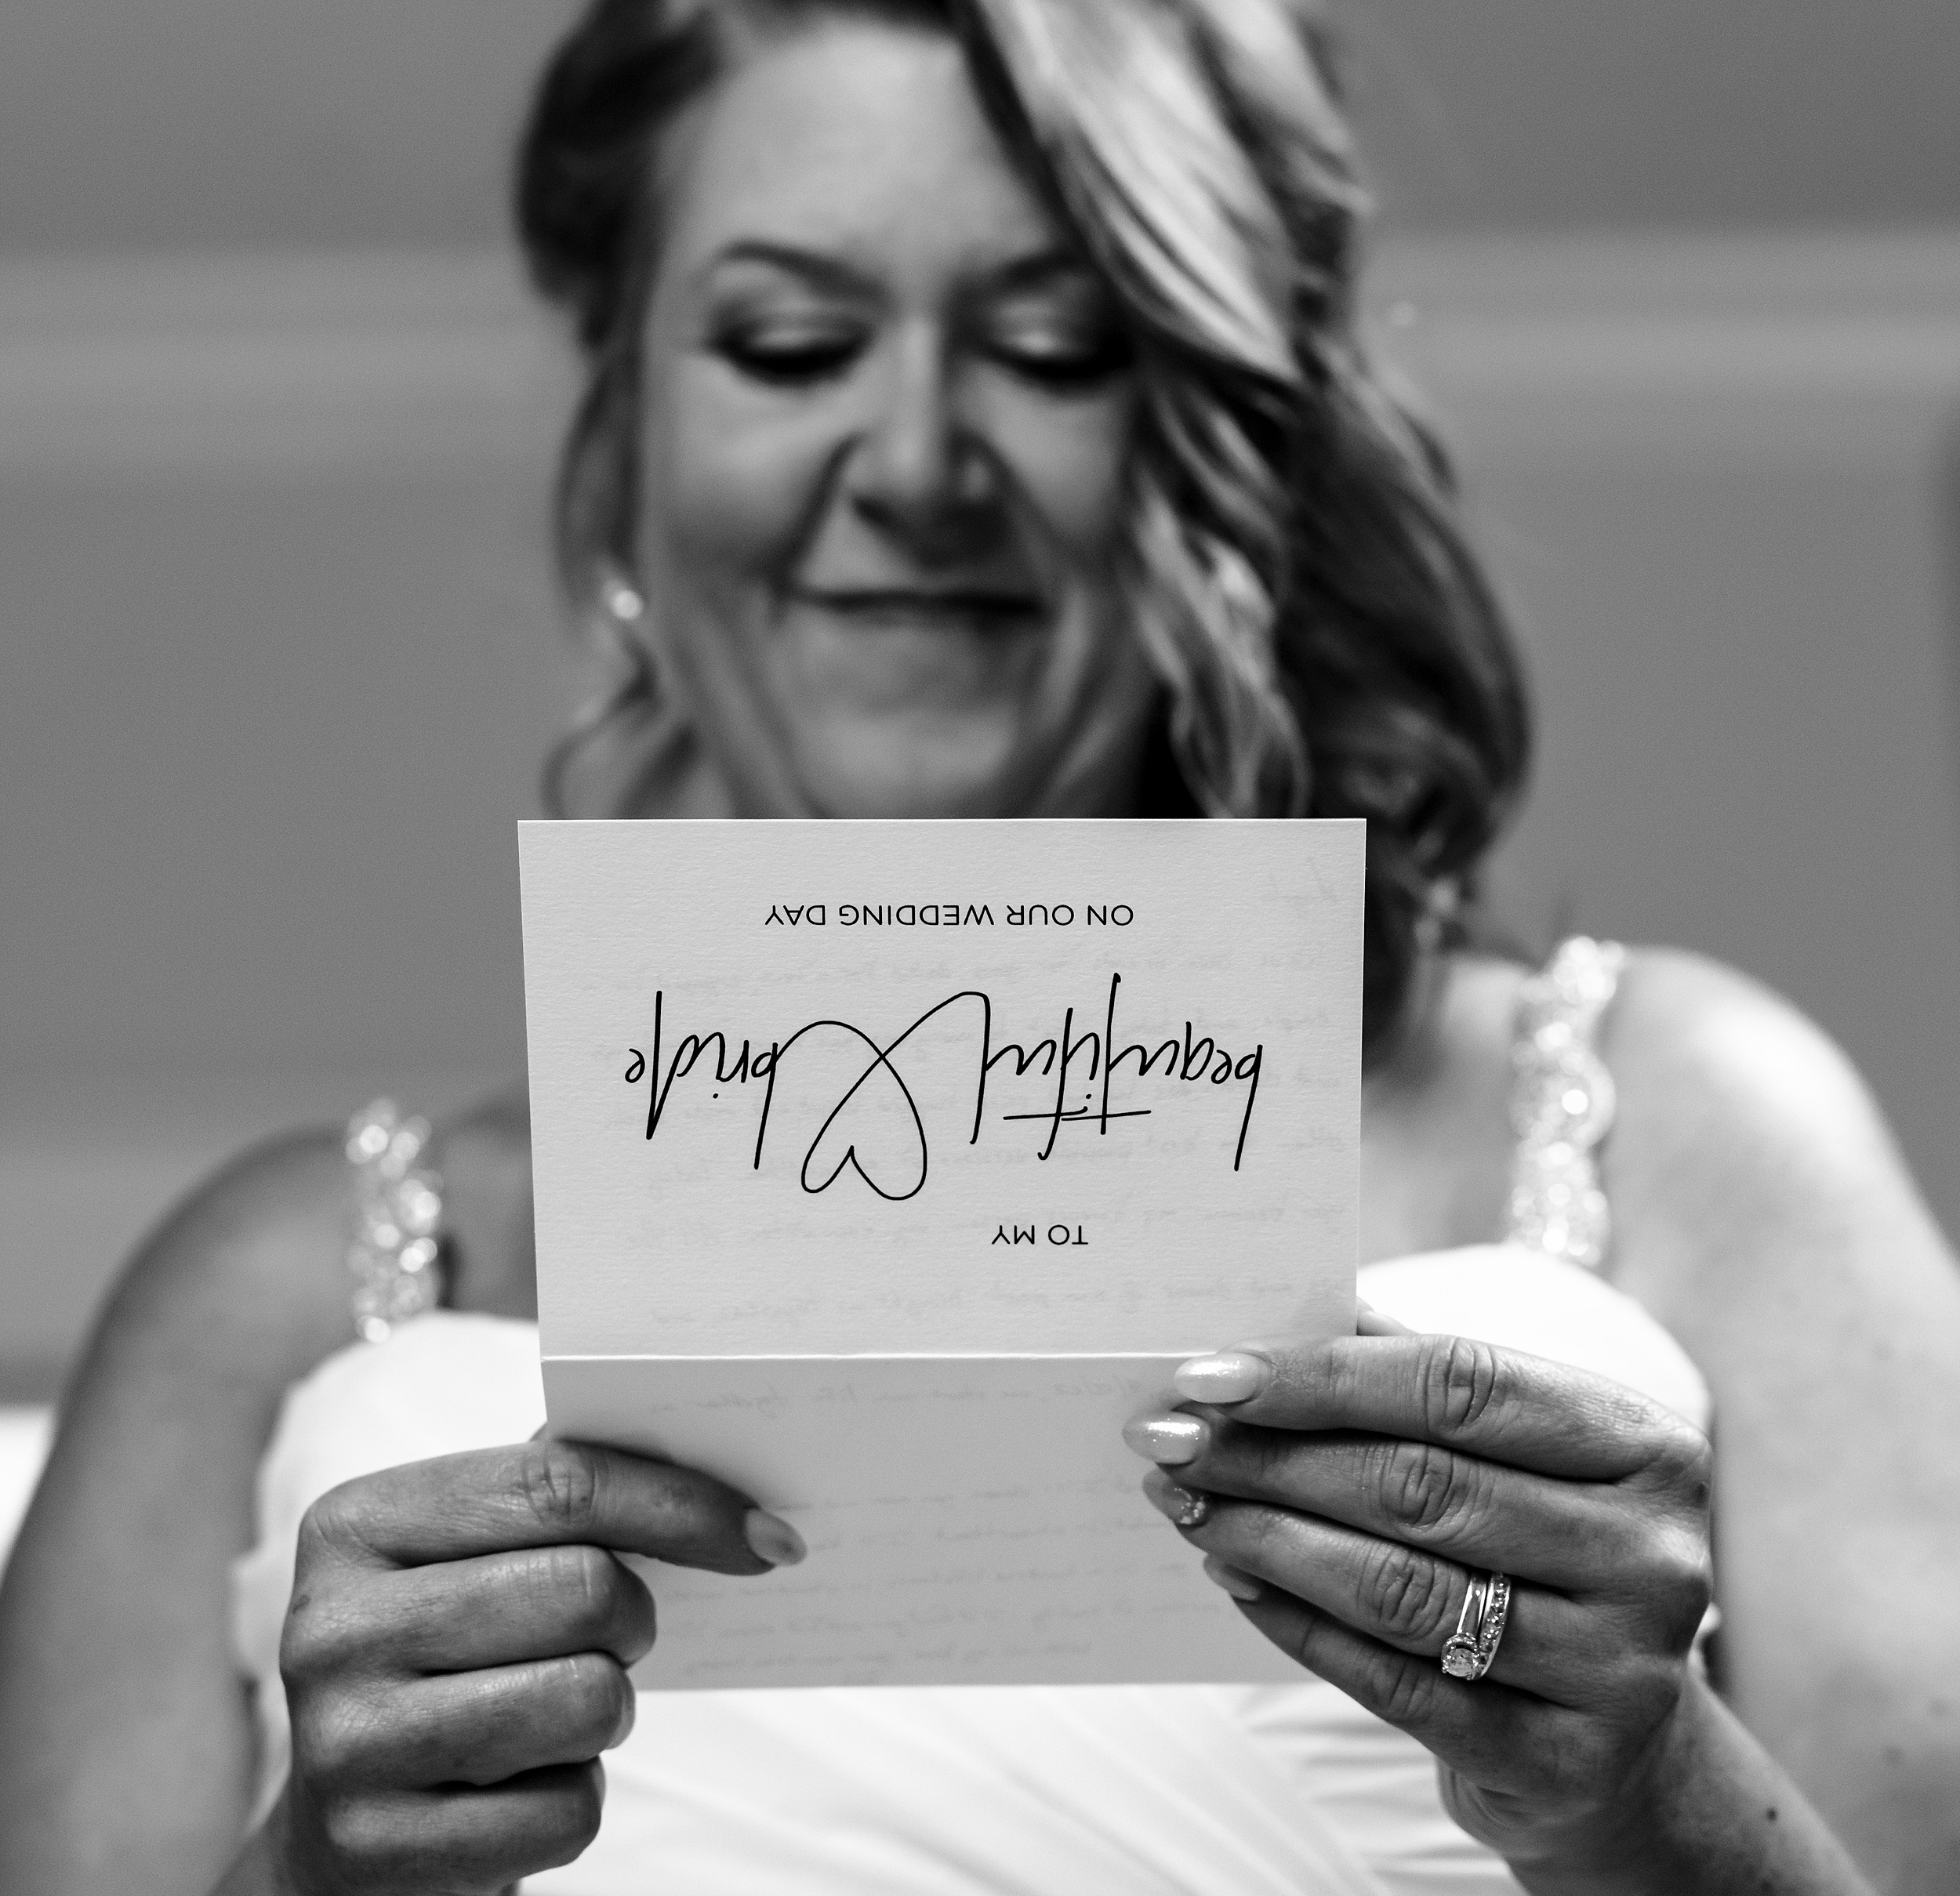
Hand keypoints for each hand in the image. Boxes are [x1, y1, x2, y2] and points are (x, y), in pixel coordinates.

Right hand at [257, 1439, 803, 1894]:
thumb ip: (560, 1501)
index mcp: (356, 1522)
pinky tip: (513, 1794)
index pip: (559, 1485)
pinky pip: (564, 1811)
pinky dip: (570, 1803)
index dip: (682, 1505)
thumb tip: (722, 1469)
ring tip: (550, 1713)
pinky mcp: (374, 1849)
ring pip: (587, 1699)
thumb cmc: (444, 1664)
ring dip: (605, 1712)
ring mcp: (342, 1742)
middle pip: (585, 1590)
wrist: (340, 1837)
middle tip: (613, 1640)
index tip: (767, 1535)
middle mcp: (329, 1626)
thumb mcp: (470, 1563)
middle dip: (634, 1622)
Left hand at [1124, 1330, 1714, 1877]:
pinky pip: (1394, 1683)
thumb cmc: (1540, 1550)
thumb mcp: (1510, 1454)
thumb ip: (1411, 1373)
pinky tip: (1236, 1578)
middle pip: (1420, 1486)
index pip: (1461, 1382)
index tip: (1207, 1372)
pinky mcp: (1562, 1764)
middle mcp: (1651, 1556)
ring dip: (1266, 1538)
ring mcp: (1617, 1670)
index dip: (1322, 1374)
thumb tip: (1278, 1309)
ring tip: (1188, 1505)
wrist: (1620, 1742)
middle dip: (1271, 1458)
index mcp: (1646, 1446)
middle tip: (1171, 1441)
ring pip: (1398, 1588)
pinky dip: (1296, 1624)